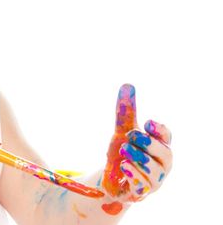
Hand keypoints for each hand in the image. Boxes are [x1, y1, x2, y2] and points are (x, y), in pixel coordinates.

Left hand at [102, 84, 171, 208]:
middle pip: (165, 153)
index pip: (167, 137)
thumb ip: (125, 111)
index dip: (160, 130)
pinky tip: (124, 166)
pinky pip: (142, 186)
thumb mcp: (122, 131)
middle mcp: (161, 164)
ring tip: (123, 149)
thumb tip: (127, 84)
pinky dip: (134, 175)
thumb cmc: (123, 152)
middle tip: (131, 134)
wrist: (110, 179)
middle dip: (148, 143)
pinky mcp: (140, 192)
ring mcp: (153, 181)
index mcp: (160, 146)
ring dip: (138, 158)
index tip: (148, 122)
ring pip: (154, 171)